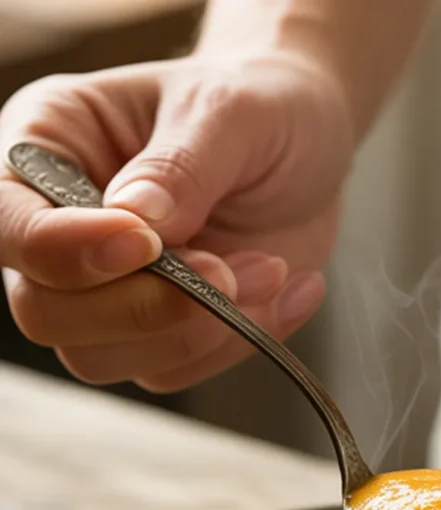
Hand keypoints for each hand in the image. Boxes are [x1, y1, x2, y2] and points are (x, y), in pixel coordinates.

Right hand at [0, 50, 353, 390]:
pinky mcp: (158, 332)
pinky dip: (239, 342)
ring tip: (271, 269)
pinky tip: (286, 290)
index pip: (9, 223)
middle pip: (45, 312)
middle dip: (142, 308)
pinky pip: (176, 370)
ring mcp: (104, 291)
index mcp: (46, 149)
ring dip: (197, 331)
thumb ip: (180, 166)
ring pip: (103, 359)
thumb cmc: (256, 107)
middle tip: (225, 271)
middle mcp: (60, 229)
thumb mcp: (228, 112)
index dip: (66, 251)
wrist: (309, 145)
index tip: (146, 245)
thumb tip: (138, 221)